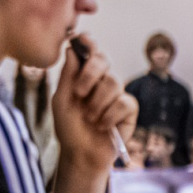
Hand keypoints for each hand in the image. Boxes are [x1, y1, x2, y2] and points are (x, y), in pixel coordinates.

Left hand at [51, 35, 134, 181]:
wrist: (82, 153)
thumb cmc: (69, 128)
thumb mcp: (62, 99)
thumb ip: (68, 75)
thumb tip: (71, 48)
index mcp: (84, 76)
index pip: (90, 53)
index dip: (88, 43)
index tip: (82, 39)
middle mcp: (102, 81)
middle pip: (104, 60)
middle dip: (90, 74)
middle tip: (78, 92)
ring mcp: (117, 94)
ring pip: (114, 82)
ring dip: (97, 103)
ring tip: (90, 118)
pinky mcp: (130, 110)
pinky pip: (124, 103)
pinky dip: (110, 115)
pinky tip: (103, 126)